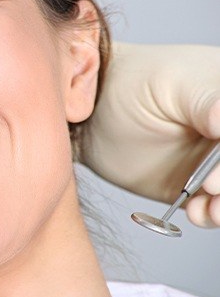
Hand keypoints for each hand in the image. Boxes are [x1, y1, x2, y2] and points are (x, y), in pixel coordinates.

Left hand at [81, 42, 219, 226]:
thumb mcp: (171, 84)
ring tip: (209, 210)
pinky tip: (197, 213)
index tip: (215, 167)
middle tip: (211, 187)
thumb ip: (207, 102)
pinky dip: (211, 215)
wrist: (89, 109)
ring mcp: (213, 161)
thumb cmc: (129, 82)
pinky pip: (214, 207)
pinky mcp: (195, 186)